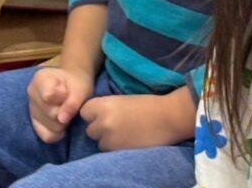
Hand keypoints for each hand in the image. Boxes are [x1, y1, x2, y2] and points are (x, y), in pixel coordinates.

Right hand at [28, 66, 93, 142]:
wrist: (72, 85)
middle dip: (65, 112)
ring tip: (65, 111)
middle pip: (51, 114)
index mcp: (40, 79)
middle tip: (69, 103)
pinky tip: (63, 123)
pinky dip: (58, 133)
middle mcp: (32, 94)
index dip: (63, 98)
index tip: (68, 91)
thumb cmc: (75, 83)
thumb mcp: (80, 88)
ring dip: (63, 123)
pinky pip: (47, 137)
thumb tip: (62, 120)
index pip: (48, 96)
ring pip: (50, 128)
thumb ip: (72, 102)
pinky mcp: (35, 124)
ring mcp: (31, 110)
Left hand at [81, 88, 196, 151]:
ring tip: (124, 135)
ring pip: (100, 144)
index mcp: (103, 105)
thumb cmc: (147, 104)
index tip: (102, 114)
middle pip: (90, 130)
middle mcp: (102, 122)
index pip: (84, 112)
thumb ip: (106, 107)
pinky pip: (110, 152)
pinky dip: (117, 149)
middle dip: (100, 129)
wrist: (167, 117)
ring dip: (108, 140)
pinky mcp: (119, 152)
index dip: (93, 114)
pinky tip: (129, 141)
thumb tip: (95, 115)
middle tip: (116, 126)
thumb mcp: (121, 99)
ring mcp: (110, 139)